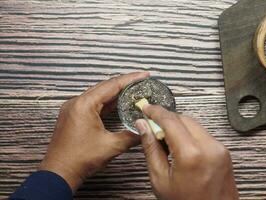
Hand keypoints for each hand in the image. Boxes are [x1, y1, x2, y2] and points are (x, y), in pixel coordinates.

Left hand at [39, 72, 149, 191]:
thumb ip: (131, 136)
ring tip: (134, 91)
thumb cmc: (79, 159)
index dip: (130, 79)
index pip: (112, 85)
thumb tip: (145, 131)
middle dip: (124, 84)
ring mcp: (74, 109)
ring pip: (99, 95)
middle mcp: (77, 103)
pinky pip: (93, 104)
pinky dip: (107, 103)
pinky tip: (119, 104)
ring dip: (116, 93)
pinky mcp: (74, 117)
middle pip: (105, 87)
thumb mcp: (111, 146)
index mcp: (84, 105)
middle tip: (142, 81)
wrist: (59, 173)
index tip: (144, 74)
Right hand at [135, 105, 238, 199]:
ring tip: (165, 140)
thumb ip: (151, 149)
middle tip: (151, 126)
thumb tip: (143, 126)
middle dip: (166, 119)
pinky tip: (180, 146)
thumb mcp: (160, 180)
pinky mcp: (223, 152)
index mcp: (191, 154)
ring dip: (178, 126)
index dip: (155, 112)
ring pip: (194, 124)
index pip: (170, 120)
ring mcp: (219, 148)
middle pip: (184, 119)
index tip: (146, 108)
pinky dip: (189, 134)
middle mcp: (209, 147)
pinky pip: (203, 134)